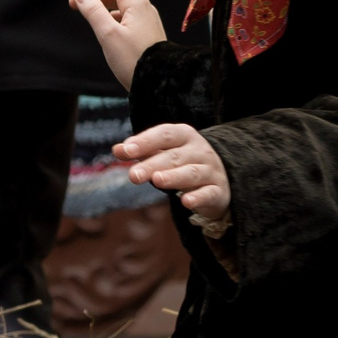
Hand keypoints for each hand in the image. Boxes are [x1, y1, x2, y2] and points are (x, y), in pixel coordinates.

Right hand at [68, 0, 167, 88]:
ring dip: (100, 3)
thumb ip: (93, 11)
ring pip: (120, 2)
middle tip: (73, 3)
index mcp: (136, 2)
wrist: (160, 83)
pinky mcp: (145, 32)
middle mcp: (143, 7)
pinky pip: (125, 15)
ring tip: (84, 13)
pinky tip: (101, 26)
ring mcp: (145, 19)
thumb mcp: (108, 35)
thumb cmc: (134, 60)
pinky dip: (109, 15)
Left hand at [116, 122, 230, 228]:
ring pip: (191, 173)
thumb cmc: (184, 162)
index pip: (164, 134)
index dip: (145, 141)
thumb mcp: (164, 153)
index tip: (126, 150)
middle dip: (152, 165)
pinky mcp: (218, 191)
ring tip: (157, 181)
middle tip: (133, 176)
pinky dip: (198, 198)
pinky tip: (185, 202)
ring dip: (174, 177)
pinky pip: (208, 194)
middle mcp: (199, 150)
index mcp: (185, 136)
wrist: (221, 177)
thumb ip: (142, 151)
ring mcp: (211, 170)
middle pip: (174, 157)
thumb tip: (116, 149)